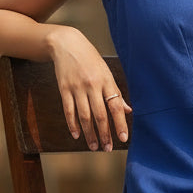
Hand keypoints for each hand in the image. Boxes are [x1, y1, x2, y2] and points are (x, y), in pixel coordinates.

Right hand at [47, 25, 131, 149]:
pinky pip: (68, 110)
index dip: (120, 124)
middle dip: (105, 134)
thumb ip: (116, 93)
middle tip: (107, 148)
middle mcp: (93, 85)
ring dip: (90, 133)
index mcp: (107, 81)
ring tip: (93, 146)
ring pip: (84, 116)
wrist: (67, 44)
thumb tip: (128, 110)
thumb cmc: (90, 59)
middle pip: (100, 115)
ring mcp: (77, 88)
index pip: (116, 106)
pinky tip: (77, 135)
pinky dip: (72, 124)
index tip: (123, 138)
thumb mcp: (107, 72)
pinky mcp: (64, 89)